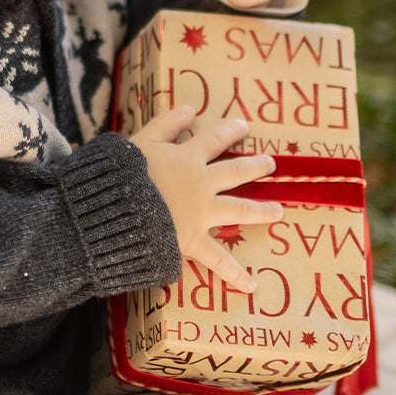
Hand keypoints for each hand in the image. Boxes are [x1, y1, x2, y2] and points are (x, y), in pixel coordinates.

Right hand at [129, 109, 281, 293]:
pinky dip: (234, 273)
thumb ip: (165, 124)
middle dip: (255, 166)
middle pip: (235, 172)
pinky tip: (252, 285)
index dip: (230, 131)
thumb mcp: (141, 140)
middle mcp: (201, 184)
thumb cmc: (123, 173)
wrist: (116, 209)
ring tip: (279, 211)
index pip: (213, 140)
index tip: (244, 126)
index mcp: (187, 157)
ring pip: (238, 209)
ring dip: (261, 210)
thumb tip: (189, 109)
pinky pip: (217, 259)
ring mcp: (201, 213)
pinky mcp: (193, 240)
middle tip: (271, 164)